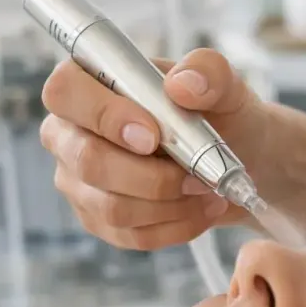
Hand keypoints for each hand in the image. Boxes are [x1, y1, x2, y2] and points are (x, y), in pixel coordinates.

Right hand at [41, 49, 273, 249]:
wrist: (240, 158)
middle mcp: (71, 132)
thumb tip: (182, 85)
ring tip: (208, 191)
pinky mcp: (98, 218)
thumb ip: (208, 72)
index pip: (65, 92)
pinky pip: (128, 235)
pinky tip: (202, 210)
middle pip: (86, 160)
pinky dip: (174, 226)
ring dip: (169, 205)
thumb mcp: (226, 84)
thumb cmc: (220, 113)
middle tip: (198, 175)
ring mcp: (79, 180)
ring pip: (109, 206)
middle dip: (150, 176)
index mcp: (90, 82)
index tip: (153, 136)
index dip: (103, 116)